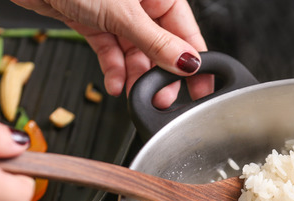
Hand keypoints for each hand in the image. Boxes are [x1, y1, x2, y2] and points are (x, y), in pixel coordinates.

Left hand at [11, 0, 212, 107]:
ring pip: (135, 53)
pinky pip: (111, 51)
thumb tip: (187, 63)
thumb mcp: (124, 13)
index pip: (187, 34)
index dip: (195, 63)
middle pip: (161, 47)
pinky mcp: (94, 22)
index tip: (200, 89)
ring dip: (135, 77)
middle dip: (160, 75)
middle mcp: (143, 3)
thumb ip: (156, 42)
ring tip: (135, 95)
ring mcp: (117, 13)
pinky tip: (115, 84)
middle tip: (161, 98)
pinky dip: (113, 69)